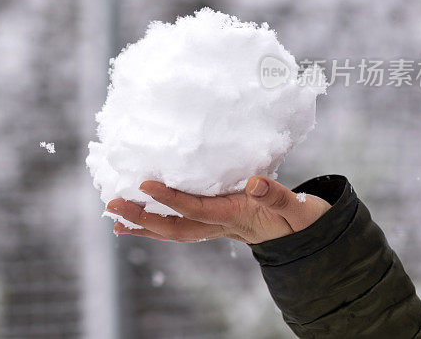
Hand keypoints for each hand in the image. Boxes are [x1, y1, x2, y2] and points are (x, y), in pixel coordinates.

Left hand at [107, 175, 330, 243]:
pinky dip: (157, 224)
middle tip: (113, 205)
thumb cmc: (303, 219)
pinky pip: (180, 225)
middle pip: (176, 226)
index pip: (197, 209)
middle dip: (144, 218)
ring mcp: (215, 227)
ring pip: (174, 230)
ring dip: (144, 225)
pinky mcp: (214, 222)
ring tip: (114, 218)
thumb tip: (255, 183)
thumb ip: (278, 196)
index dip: (171, 199)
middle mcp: (221, 226)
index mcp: (237, 217)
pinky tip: (136, 220)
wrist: (307, 237)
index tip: (146, 185)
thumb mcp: (299, 209)